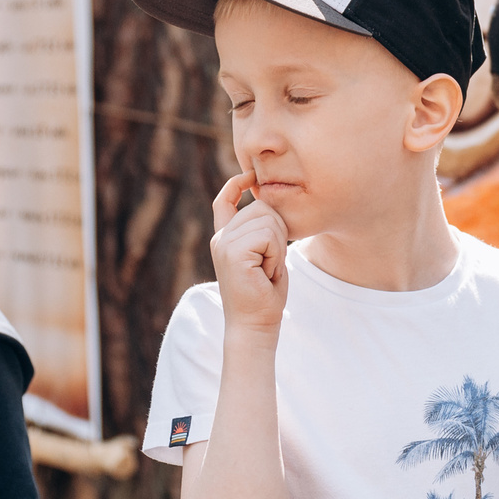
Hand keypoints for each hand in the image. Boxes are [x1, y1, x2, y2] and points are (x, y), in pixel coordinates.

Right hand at [209, 171, 289, 331]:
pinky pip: (268, 236)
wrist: (255, 324)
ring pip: (268, 220)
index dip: (237, 184)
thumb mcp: (263, 257)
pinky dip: (276, 254)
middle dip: (278, 233)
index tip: (251, 174)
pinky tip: (266, 273)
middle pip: (261, 208)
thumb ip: (261, 232)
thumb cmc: (264, 294)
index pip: (225, 201)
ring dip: (278, 247)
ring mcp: (224, 244)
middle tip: (271, 264)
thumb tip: (268, 203)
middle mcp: (220, 238)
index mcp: (225, 238)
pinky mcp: (233, 252)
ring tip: (267, 269)